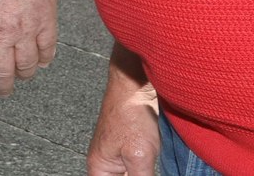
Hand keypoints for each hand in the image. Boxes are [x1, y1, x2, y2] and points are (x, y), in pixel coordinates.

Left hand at [0, 0, 59, 95]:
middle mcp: (2, 34)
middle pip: (2, 73)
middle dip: (1, 86)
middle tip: (2, 90)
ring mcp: (27, 30)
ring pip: (27, 67)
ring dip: (23, 74)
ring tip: (21, 75)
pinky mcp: (48, 22)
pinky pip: (48, 51)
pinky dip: (44, 59)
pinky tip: (41, 59)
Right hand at [87, 46, 157, 175]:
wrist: (136, 86)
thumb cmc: (129, 113)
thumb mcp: (139, 158)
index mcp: (99, 168)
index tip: (138, 175)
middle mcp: (106, 163)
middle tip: (145, 168)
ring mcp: (120, 154)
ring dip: (143, 173)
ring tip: (148, 163)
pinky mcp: (133, 147)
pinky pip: (138, 168)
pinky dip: (147, 171)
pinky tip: (155, 165)